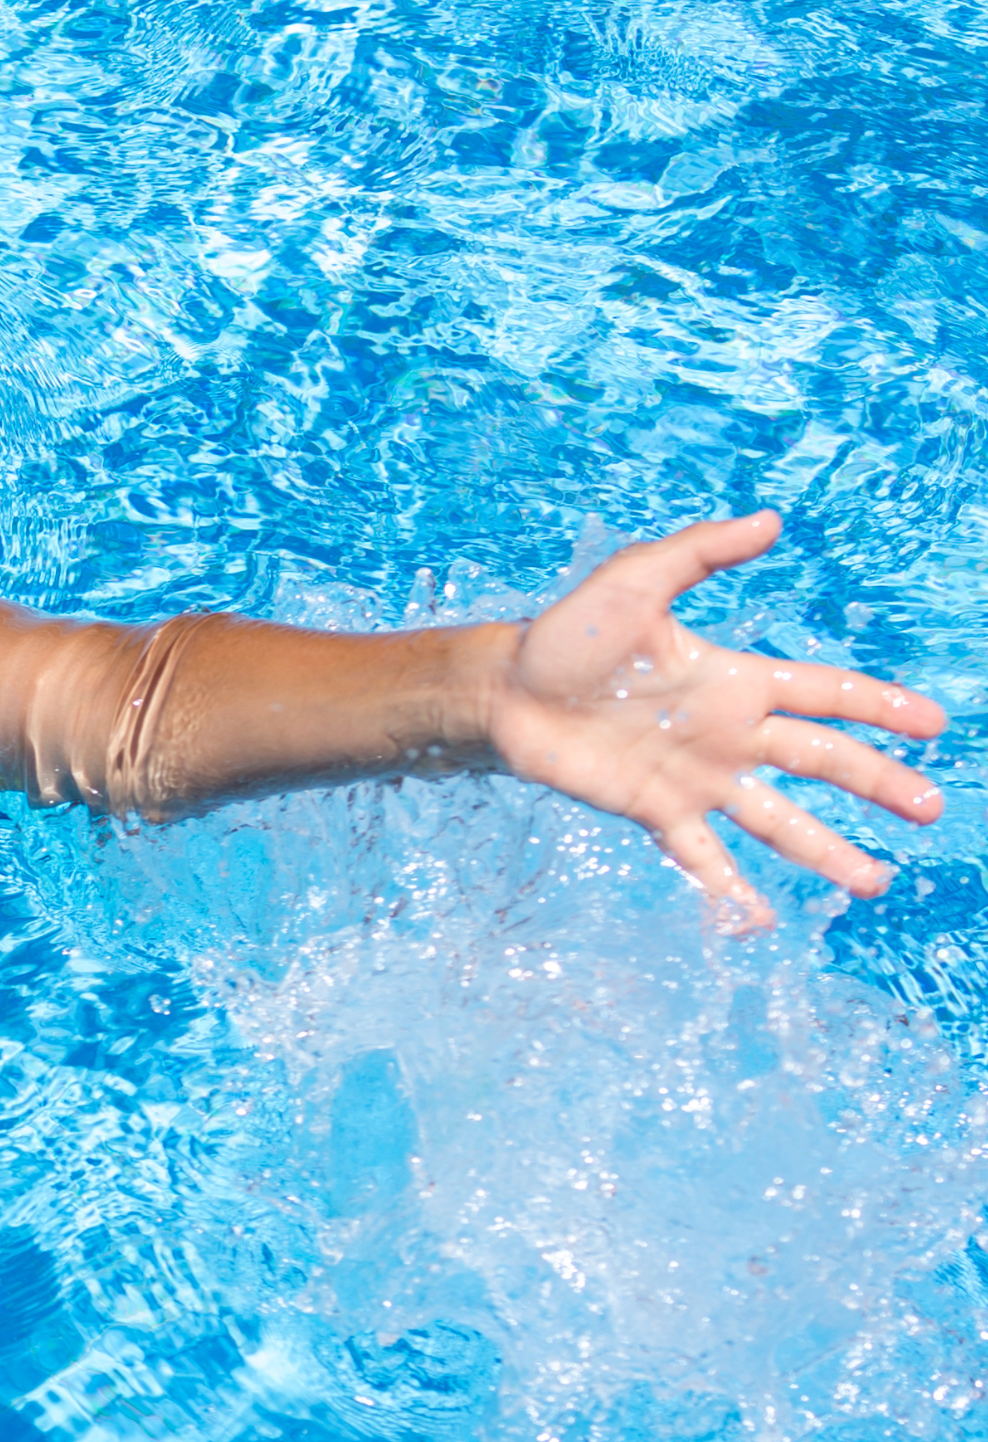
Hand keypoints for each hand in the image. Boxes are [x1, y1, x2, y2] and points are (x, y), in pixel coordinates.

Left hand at [487, 511, 945, 921]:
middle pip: (821, 762)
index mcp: (735, 680)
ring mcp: (696, 779)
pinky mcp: (656, 813)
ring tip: (873, 883)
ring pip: (777, 822)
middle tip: (931, 810)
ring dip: (827, 851)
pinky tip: (762, 922)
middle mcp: (727, 734)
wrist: (507, 693)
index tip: (933, 726)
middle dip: (878, 785)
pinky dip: (731, 891)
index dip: (880, 708)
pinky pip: (702, 860)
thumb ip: (701, 551)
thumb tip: (770, 519)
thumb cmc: (568, 635)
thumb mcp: (637, 580)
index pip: (825, 694)